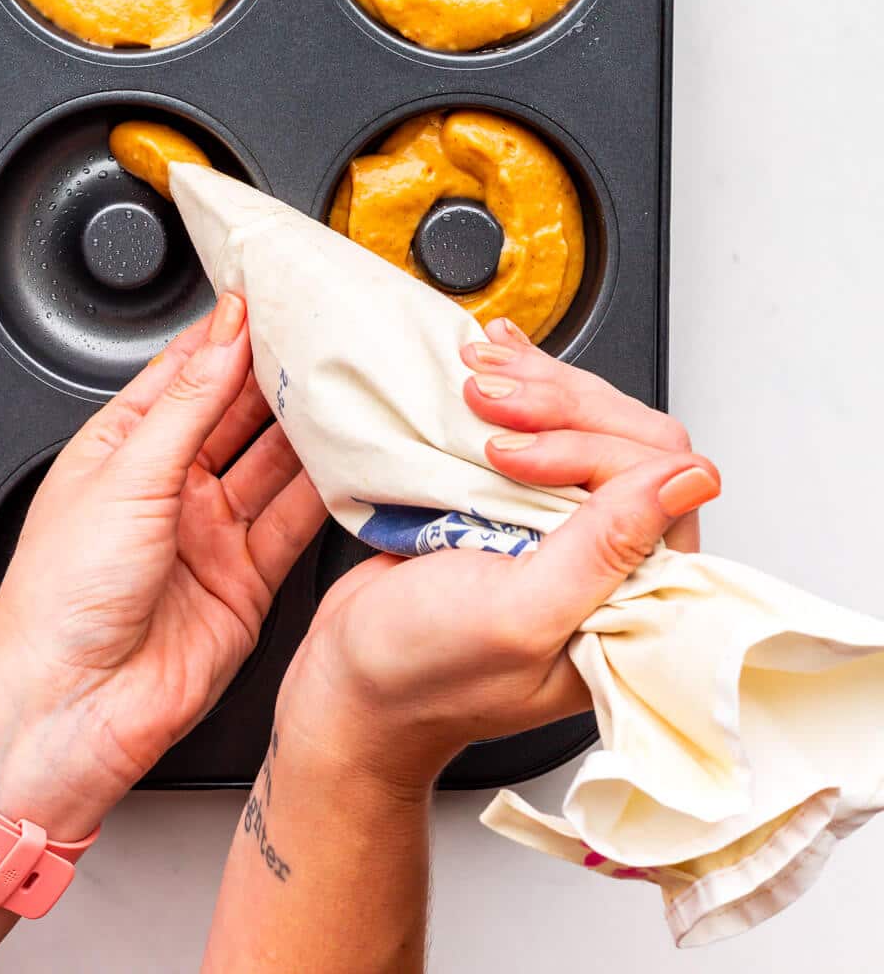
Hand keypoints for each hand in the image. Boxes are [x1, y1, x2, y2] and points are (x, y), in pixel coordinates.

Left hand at [0, 296, 326, 838]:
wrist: (67, 713)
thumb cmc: (57, 601)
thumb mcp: (125, 476)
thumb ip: (187, 403)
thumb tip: (225, 334)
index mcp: (121, 448)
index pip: (185, 370)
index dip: (228, 333)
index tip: (272, 295)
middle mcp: (168, 486)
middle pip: (237, 413)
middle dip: (278, 375)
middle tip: (327, 338)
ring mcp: (208, 535)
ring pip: (273, 465)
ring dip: (309, 430)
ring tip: (350, 389)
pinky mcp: (244, 583)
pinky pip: (294, 525)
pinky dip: (326, 495)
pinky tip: (351, 463)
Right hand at [277, 318, 720, 793]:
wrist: (348, 683)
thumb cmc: (424, 674)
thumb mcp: (516, 616)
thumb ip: (604, 549)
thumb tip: (690, 480)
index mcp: (634, 598)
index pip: (654, 478)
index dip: (584, 448)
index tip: (510, 458)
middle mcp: (610, 558)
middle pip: (624, 433)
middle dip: (555, 402)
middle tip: (486, 399)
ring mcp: (563, 524)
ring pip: (583, 419)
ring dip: (531, 385)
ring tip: (475, 376)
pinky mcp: (517, 502)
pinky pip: (537, 426)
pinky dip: (515, 383)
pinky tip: (489, 357)